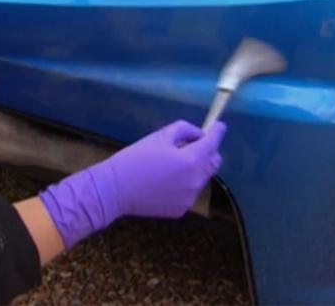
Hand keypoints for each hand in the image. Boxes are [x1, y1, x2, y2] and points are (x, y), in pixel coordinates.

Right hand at [38, 120, 226, 248]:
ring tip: (171, 164)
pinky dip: (183, 184)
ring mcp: (189, 197)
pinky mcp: (181, 209)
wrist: (115, 190)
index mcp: (191, 160)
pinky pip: (189, 192)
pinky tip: (163, 181)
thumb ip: (184, 130)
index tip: (219, 126)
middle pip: (213, 163)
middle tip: (192, 144)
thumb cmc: (135, 159)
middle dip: (207, 151)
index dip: (217, 132)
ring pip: (200, 178)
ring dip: (194, 168)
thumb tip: (198, 134)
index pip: (212, 143)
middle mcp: (196, 180)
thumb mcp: (159, 136)